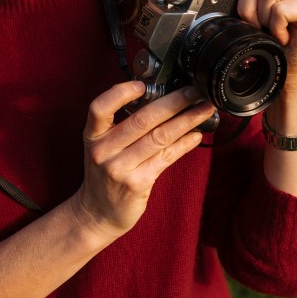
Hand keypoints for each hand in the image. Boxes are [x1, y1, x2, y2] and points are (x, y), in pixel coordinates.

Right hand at [70, 81, 214, 239]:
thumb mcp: (102, 147)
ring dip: (186, 121)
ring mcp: (119, 168)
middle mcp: (103, 150)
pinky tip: (196, 136)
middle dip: (173, 102)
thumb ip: (121, 126)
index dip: (120, 93)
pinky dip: (184, 144)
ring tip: (204, 110)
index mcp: (93, 135)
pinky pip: (165, 158)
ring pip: (159, 137)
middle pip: (141, 120)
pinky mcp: (137, 183)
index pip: (100, 108)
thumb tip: (160, 99)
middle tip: (194, 91)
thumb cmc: (105, 174)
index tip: (142, 85)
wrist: (97, 212)